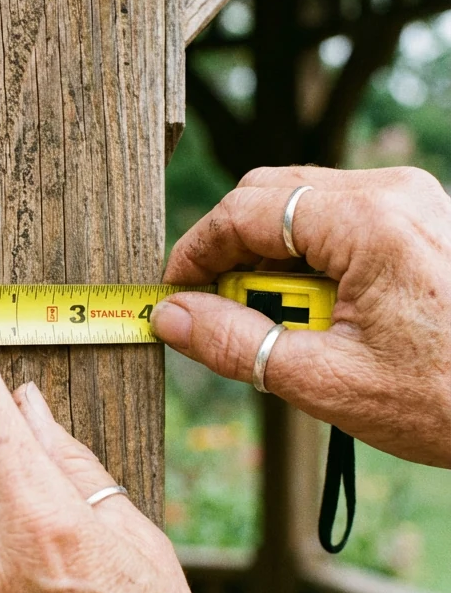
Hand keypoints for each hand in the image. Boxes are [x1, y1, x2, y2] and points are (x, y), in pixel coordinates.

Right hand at [154, 166, 450, 466]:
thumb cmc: (450, 399)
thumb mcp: (327, 381)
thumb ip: (237, 343)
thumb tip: (170, 318)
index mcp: (368, 222)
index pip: (246, 210)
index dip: (197, 251)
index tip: (174, 294)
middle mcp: (392, 192)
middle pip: (273, 195)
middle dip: (234, 254)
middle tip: (222, 317)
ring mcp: (413, 200)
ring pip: (304, 206)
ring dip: (274, 260)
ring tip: (284, 327)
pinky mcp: (423, 218)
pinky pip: (342, 220)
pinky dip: (313, 260)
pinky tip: (322, 315)